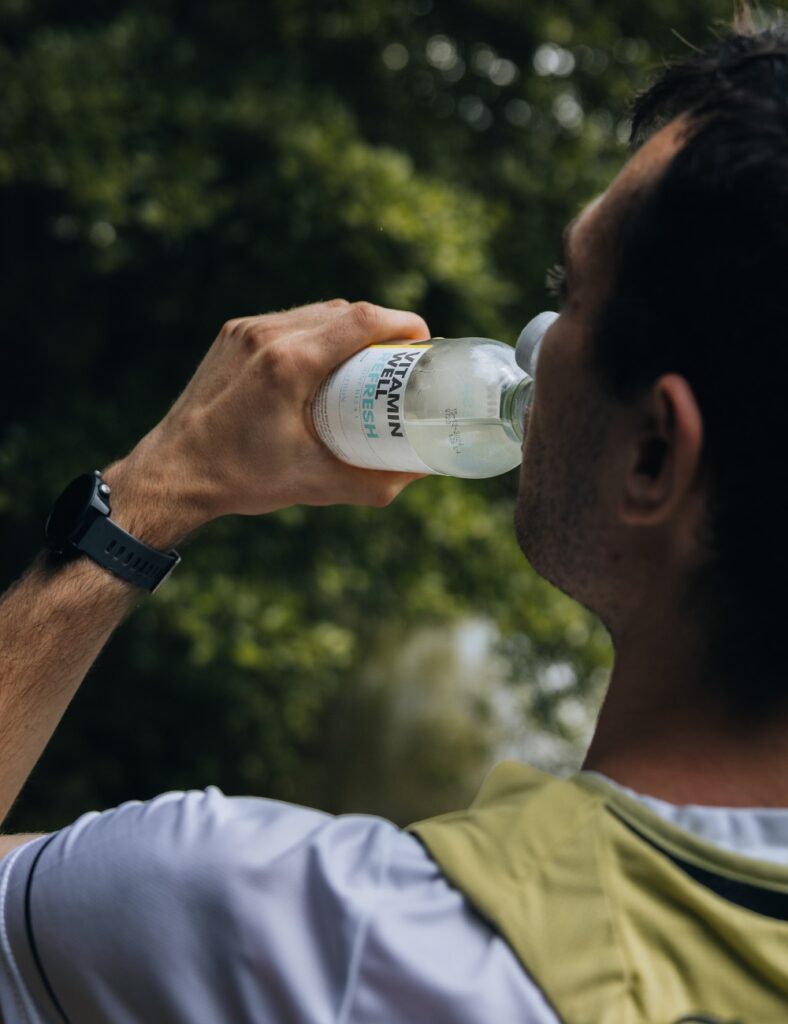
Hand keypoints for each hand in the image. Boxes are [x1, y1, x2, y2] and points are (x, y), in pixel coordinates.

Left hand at [106, 300, 430, 541]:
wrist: (174, 473)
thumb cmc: (242, 478)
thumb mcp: (317, 484)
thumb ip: (375, 482)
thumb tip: (422, 472)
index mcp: (288, 363)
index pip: (360, 319)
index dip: (402, 323)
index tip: (424, 340)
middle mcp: (266, 336)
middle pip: (342, 312)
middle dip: (380, 328)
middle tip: (401, 359)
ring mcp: (244, 332)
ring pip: (314, 312)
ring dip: (347, 328)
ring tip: (367, 361)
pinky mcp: (231, 336)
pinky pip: (287, 322)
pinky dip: (315, 334)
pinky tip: (325, 362)